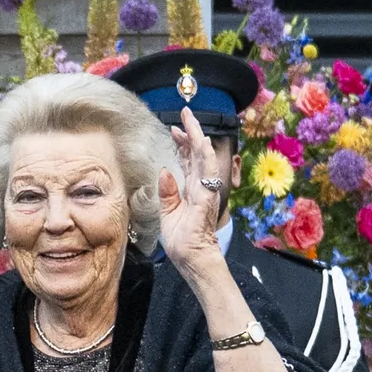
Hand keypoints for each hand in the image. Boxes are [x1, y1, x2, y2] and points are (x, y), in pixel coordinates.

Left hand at [159, 112, 234, 282]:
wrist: (192, 258)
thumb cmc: (182, 241)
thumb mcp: (168, 213)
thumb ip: (167, 192)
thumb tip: (164, 170)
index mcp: (191, 190)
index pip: (188, 161)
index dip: (182, 144)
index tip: (174, 128)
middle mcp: (200, 187)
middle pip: (196, 154)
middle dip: (190, 132)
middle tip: (184, 113)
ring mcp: (205, 191)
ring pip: (203, 157)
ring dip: (197, 137)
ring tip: (190, 119)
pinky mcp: (206, 198)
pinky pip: (207, 172)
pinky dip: (204, 155)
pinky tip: (200, 141)